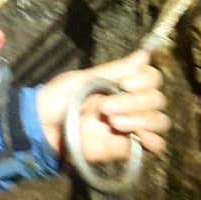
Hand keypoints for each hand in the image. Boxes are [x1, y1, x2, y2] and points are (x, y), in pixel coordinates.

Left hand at [36, 50, 168, 162]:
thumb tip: (145, 53)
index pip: (152, 79)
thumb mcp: (84, 79)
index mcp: (120, 84)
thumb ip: (116, 70)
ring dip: (142, 120)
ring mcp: (130, 125)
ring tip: (113, 122)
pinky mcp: (127, 146)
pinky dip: (154, 140)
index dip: (144, 80)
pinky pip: (155, 144)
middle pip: (156, 99)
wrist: (40, 127)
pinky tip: (141, 138)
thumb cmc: (56, 99)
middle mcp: (129, 103)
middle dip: (134, 102)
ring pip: (159, 120)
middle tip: (105, 107)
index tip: (124, 84)